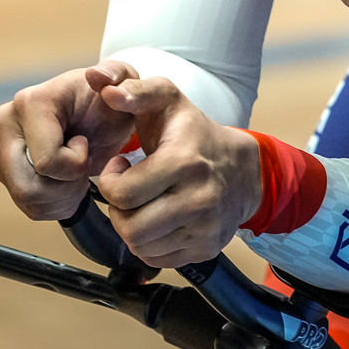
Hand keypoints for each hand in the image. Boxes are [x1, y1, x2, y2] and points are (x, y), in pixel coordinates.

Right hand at [0, 60, 144, 220]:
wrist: (98, 116)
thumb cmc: (109, 101)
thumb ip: (117, 74)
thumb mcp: (124, 84)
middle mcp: (5, 122)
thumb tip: (98, 77)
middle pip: (28, 186)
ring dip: (61, 197)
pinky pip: (25, 204)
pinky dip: (52, 203)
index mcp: (30, 102)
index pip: (47, 162)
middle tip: (83, 168)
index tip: (85, 142)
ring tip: (76, 174)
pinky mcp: (0, 167)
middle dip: (65, 187)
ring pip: (26, 198)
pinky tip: (66, 183)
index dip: (76, 164)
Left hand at [92, 76, 263, 267]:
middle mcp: (198, 200)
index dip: (111, 181)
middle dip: (118, 209)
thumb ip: (135, 90)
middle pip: (129, 227)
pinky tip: (157, 218)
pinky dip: (149, 243)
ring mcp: (204, 229)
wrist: (242, 170)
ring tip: (142, 203)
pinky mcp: (206, 248)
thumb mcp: (168, 101)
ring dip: (131, 226)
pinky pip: (157, 259)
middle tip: (127, 190)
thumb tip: (105, 88)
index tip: (121, 167)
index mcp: (185, 163)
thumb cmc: (196, 134)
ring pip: (140, 246)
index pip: (123, 194)